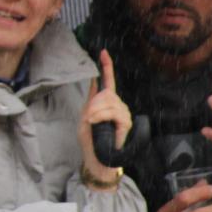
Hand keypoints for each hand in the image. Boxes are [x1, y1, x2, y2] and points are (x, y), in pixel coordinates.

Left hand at [77, 49, 129, 186]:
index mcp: (105, 103)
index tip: (103, 52)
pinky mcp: (126, 122)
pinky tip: (97, 123)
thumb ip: (91, 101)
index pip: (108, 81)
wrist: (96, 159)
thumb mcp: (85, 118)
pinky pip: (113, 113)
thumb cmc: (91, 141)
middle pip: (105, 93)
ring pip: (108, 102)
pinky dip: (101, 117)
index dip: (107, 66)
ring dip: (96, 112)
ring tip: (92, 123)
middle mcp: (116, 105)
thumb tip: (94, 81)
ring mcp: (123, 113)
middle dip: (93, 104)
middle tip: (88, 118)